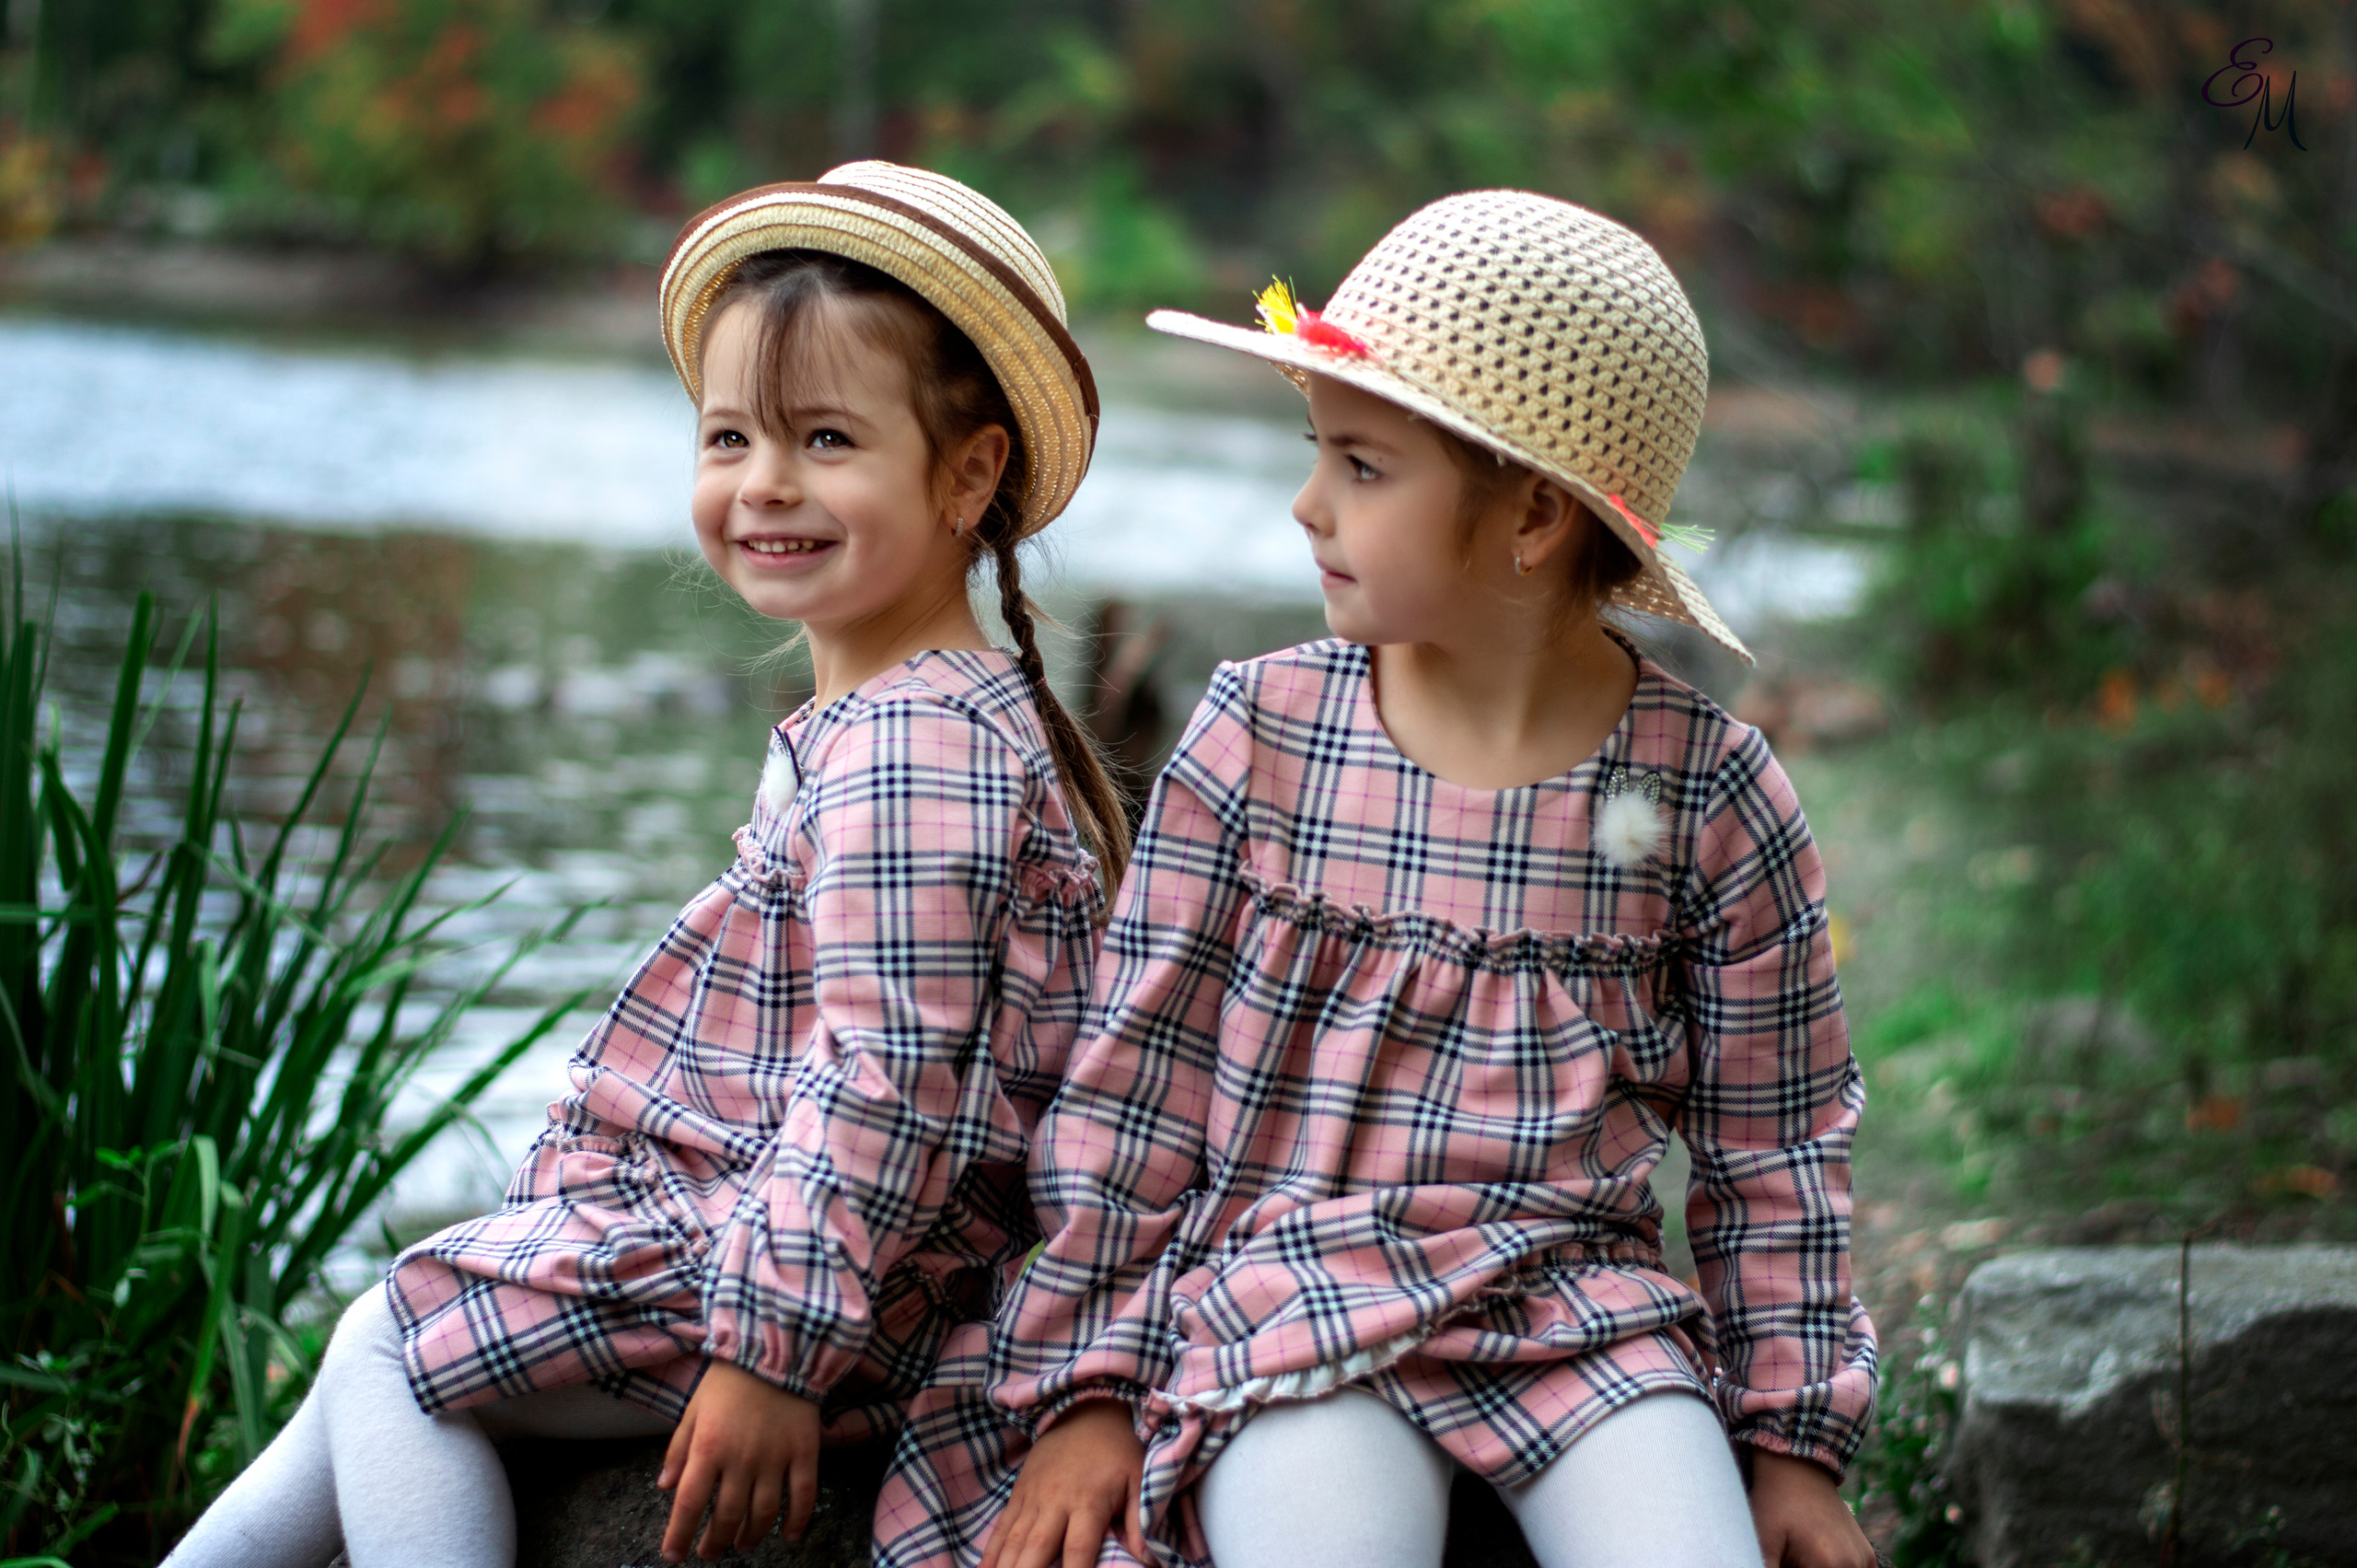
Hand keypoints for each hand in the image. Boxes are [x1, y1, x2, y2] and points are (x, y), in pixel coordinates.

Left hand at [656, 1359, 822, 1561]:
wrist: (776, 1347)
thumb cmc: (729, 1379)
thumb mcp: (694, 1409)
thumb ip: (678, 1450)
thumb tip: (665, 1487)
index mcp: (709, 1447)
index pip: (689, 1504)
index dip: (679, 1536)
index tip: (673, 1556)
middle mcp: (741, 1459)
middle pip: (726, 1516)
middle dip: (714, 1542)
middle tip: (709, 1553)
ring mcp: (776, 1458)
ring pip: (763, 1513)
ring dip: (750, 1537)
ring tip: (742, 1545)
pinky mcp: (805, 1452)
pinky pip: (804, 1496)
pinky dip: (798, 1521)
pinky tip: (790, 1536)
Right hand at [980, 1399, 1149, 1567]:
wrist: (1086, 1410)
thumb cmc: (1117, 1450)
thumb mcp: (1138, 1479)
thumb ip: (1139, 1521)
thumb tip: (1149, 1560)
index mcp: (1088, 1501)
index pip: (1078, 1548)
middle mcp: (1055, 1502)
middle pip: (1037, 1548)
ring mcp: (1032, 1497)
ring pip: (1014, 1540)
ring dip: (1006, 1566)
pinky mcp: (1019, 1493)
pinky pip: (1001, 1526)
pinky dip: (991, 1550)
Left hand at [1749, 1448, 1876, 1567]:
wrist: (1797, 1467)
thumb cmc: (1775, 1502)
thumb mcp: (1762, 1538)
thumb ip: (1763, 1566)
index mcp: (1827, 1565)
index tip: (1785, 1560)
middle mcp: (1852, 1565)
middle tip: (1791, 1555)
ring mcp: (1864, 1561)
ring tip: (1801, 1554)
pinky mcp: (1868, 1556)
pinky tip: (1819, 1557)